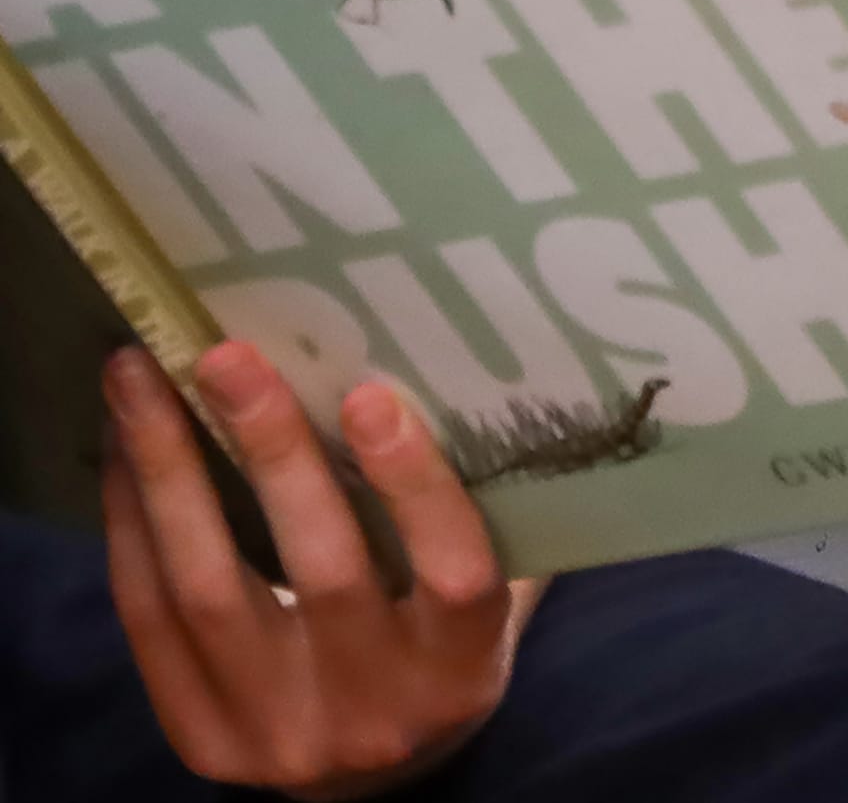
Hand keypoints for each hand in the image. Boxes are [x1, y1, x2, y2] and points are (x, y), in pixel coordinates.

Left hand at [103, 341, 517, 798]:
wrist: (369, 767)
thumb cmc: (429, 630)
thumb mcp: (464, 584)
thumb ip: (453, 497)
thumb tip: (403, 348)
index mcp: (460, 666)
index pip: (455, 577)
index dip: (414, 488)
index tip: (371, 396)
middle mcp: (373, 713)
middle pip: (323, 575)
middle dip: (271, 454)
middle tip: (226, 357)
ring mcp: (278, 734)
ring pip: (210, 595)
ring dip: (167, 473)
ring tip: (137, 378)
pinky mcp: (200, 738)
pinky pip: (151, 620)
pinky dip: (131, 522)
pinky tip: (121, 445)